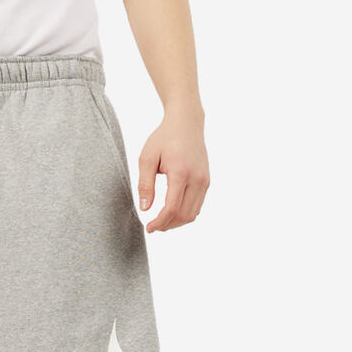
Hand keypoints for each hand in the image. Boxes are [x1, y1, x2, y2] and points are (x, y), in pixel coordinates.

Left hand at [138, 109, 209, 232]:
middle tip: (153, 226)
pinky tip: (172, 213)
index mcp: (180, 172)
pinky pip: (197, 206)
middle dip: (167, 225)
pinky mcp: (206, 181)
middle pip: (184, 215)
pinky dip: (185, 214)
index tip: (148, 228)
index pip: (172, 208)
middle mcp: (196, 178)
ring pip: (192, 214)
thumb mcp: (147, 158)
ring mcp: (204, 180)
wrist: (186, 123)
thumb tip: (145, 209)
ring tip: (162, 221)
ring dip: (176, 223)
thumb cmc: (164, 138)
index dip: (159, 222)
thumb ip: (145, 184)